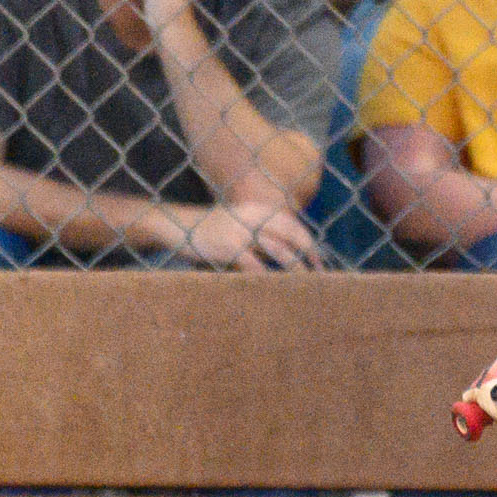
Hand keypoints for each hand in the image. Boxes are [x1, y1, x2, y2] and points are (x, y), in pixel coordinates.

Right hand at [179, 199, 327, 271]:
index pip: (291, 222)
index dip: (307, 241)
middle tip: (319, 272)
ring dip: (295, 267)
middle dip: (308, 253)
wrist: (177, 224)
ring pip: (279, 249)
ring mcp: (241, 231)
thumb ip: (260, 233)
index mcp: (256, 208)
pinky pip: (255, 264)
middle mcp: (252, 216)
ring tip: (305, 282)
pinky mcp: (229, 247)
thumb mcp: (238, 222)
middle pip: (291, 233)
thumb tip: (287, 252)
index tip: (317, 259)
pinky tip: (276, 288)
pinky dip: (268, 277)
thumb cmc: (210, 229)